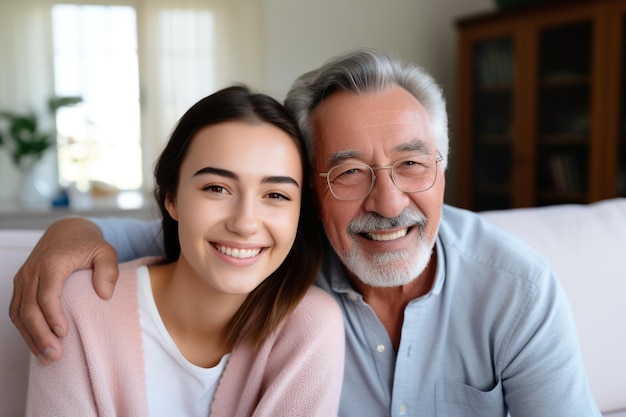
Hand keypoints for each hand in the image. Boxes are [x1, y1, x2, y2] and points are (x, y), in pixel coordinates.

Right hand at [8, 217, 119, 363]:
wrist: (66, 232)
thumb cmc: (88, 245)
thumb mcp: (106, 251)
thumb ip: (109, 270)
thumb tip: (105, 295)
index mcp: (52, 262)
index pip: (47, 294)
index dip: (52, 316)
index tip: (64, 334)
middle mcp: (32, 271)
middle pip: (29, 308)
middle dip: (40, 335)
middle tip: (55, 355)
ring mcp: (23, 279)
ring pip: (19, 314)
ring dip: (31, 337)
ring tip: (47, 357)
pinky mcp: (20, 286)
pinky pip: (17, 312)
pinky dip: (26, 330)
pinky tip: (38, 346)